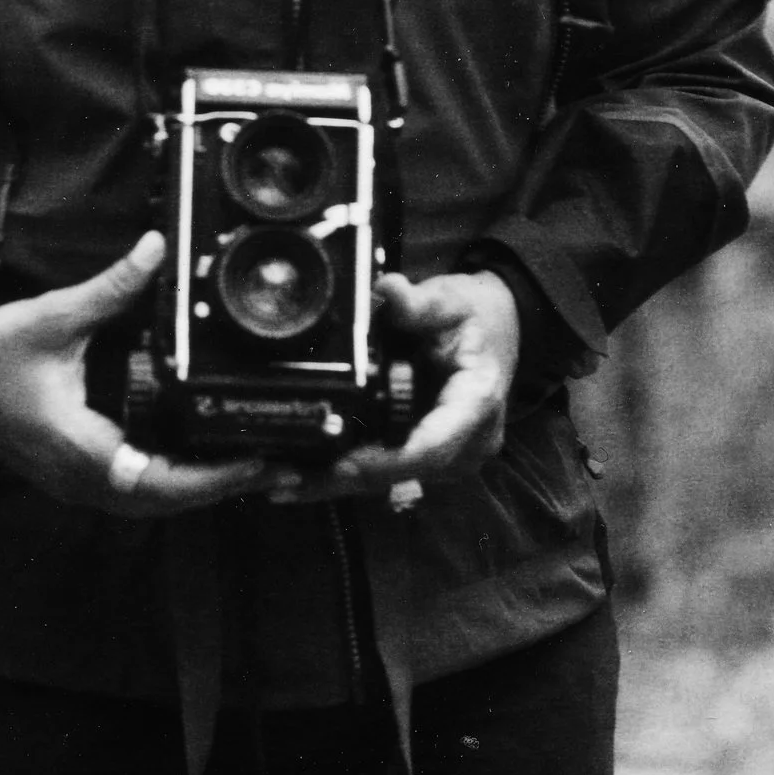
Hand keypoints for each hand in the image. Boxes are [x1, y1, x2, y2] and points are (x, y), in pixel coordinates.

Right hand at [0, 233, 274, 517]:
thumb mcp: (53, 316)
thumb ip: (111, 288)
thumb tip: (158, 247)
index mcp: (78, 445)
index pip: (156, 478)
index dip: (209, 478)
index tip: (255, 459)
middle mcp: (81, 478)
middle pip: (164, 501)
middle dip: (221, 487)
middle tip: (277, 464)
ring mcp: (78, 485)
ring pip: (151, 503)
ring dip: (200, 490)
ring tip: (254, 465)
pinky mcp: (78, 478)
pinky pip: (135, 492)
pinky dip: (174, 484)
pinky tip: (204, 462)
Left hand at [265, 267, 521, 510]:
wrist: (497, 330)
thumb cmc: (474, 318)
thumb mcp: (451, 301)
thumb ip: (418, 302)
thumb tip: (387, 291)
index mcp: (477, 407)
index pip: (430, 448)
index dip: (382, 462)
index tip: (338, 464)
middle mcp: (466, 445)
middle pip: (399, 473)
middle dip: (340, 480)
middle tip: (281, 481)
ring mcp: (447, 457)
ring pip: (386, 479)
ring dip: (333, 483)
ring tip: (276, 482)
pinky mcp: (424, 457)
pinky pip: (383, 470)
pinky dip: (342, 472)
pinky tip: (298, 474)